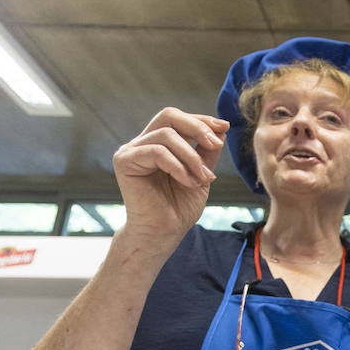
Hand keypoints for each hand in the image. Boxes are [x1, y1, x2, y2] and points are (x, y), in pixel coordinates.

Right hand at [111, 108, 229, 247]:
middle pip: (169, 116)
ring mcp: (130, 151)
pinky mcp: (124, 162)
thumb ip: (206, 151)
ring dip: (191, 157)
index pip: (177, 119)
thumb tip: (220, 128)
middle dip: (197, 127)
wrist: (164, 233)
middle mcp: (141, 143)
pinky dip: (178, 166)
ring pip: (167, 135)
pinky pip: (157, 151)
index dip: (201, 120)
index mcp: (157, 143)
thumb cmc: (179, 208)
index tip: (224, 127)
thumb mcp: (201, 173)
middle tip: (215, 144)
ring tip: (203, 178)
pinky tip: (188, 182)